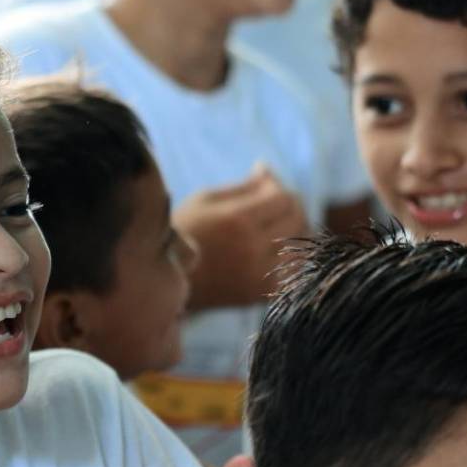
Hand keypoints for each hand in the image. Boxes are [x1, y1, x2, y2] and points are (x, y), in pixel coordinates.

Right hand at [174, 164, 310, 310]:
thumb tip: (269, 172)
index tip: (264, 182)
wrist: (164, 281)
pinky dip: (293, 255)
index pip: (283, 198)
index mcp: (237, 220)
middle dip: (290, 205)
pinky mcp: (261, 293)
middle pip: (297, 219)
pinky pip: (295, 269)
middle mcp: (253, 248)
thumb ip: (243, 187)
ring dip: (295, 230)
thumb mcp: (205, 200)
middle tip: (274, 201)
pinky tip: (278, 248)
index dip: (278, 185)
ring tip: (278, 223)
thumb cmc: (182, 232)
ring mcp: (260, 274)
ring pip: (301, 246)